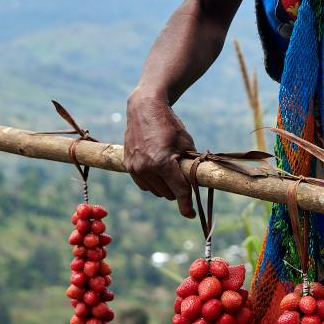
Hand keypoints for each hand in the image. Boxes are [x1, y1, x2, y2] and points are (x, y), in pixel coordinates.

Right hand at [124, 89, 196, 218]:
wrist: (144, 109)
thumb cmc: (169, 124)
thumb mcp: (186, 142)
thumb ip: (190, 164)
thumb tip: (196, 182)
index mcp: (163, 162)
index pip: (179, 190)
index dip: (186, 205)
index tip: (191, 215)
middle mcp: (146, 168)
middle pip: (168, 193)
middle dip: (178, 189)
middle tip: (183, 175)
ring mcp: (135, 168)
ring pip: (156, 191)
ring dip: (166, 186)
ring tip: (170, 169)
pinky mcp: (128, 166)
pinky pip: (144, 185)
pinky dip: (153, 182)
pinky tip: (158, 170)